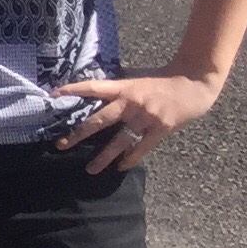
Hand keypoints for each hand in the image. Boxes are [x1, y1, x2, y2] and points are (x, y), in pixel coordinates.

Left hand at [53, 70, 219, 170]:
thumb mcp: (135, 79)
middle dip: (79, 134)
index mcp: (123, 87)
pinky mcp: (161, 129)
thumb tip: (92, 92)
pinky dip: (130, 158)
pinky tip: (120, 167)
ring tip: (90, 169)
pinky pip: (142, 148)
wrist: (193, 84)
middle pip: (100, 119)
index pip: (92, 87)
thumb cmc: (160, 80)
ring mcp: (146, 117)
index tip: (53, 95)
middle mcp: (131, 102)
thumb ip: (116, 87)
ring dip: (104, 156)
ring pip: (120, 140)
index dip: (73, 89)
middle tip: (61, 145)